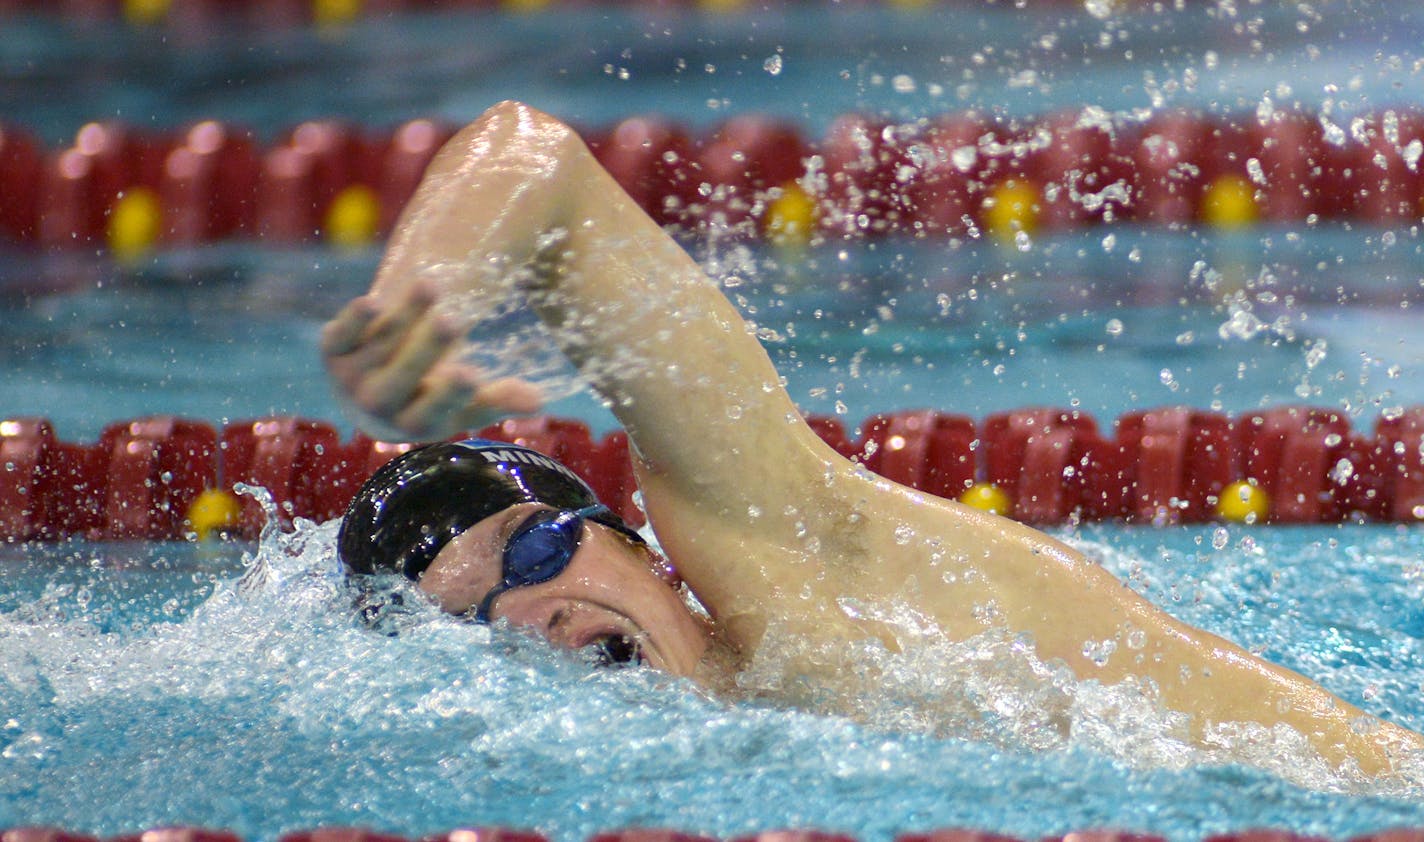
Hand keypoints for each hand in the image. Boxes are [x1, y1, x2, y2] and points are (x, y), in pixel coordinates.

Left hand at [320, 282, 543, 441]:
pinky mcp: (333, 349)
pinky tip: (373, 302)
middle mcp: (376, 407)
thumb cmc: (431, 396)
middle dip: (425, 350)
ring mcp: (351, 378)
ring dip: (404, 316)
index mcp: (413, 425)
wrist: (371, 390)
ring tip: (432, 285)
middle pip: (398, 381)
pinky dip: (354, 320)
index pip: (429, 413)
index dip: (448, 394)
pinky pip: (341, 335)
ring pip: (378, 346)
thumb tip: (539, 400)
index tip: (473, 373)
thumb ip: (499, 400)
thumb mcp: (466, 402)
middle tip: (455, 320)